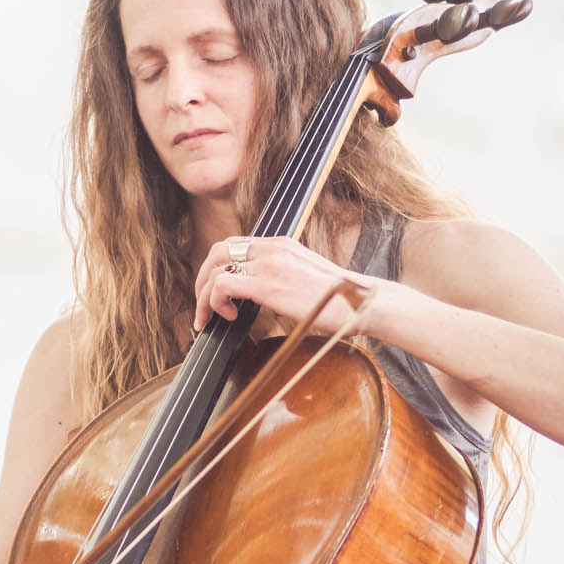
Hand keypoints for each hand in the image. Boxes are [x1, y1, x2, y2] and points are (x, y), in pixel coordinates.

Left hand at [193, 235, 370, 336]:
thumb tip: (267, 296)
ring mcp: (269, 264)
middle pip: (217, 251)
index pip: (235, 245)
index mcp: (281, 245)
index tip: (216, 293)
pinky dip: (215, 302)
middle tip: (201, 306)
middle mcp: (272, 248)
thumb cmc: (341, 299)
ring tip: (208, 318)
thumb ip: (283, 279)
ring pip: (214, 268)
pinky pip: (222, 285)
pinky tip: (230, 317)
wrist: (362, 302)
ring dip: (203, 296)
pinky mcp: (267, 285)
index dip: (217, 268)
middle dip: (201, 279)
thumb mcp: (306, 280)